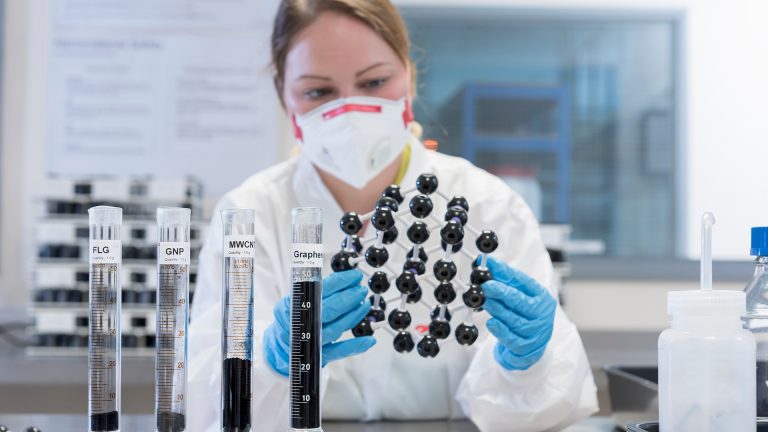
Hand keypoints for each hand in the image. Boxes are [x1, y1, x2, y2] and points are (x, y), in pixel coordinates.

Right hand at [263, 269, 375, 375]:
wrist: (281, 346)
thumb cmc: (293, 318)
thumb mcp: (295, 300)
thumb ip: (315, 290)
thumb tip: (342, 277)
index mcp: (290, 307)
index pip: (317, 292)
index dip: (338, 283)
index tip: (353, 276)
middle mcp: (299, 326)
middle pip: (327, 311)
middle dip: (348, 298)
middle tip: (361, 289)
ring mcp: (309, 342)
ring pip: (335, 329)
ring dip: (354, 316)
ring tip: (365, 304)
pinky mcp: (319, 356)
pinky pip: (339, 352)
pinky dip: (355, 346)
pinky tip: (369, 339)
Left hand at [481, 256, 555, 370]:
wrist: (534, 344)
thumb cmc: (525, 314)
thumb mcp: (521, 296)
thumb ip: (506, 282)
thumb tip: (489, 265)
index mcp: (542, 296)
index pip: (524, 282)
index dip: (506, 272)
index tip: (490, 265)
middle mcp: (541, 314)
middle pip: (520, 301)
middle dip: (501, 292)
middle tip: (486, 285)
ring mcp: (535, 332)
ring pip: (513, 319)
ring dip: (496, 309)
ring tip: (483, 300)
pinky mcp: (526, 347)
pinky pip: (511, 338)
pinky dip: (500, 330)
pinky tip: (491, 322)